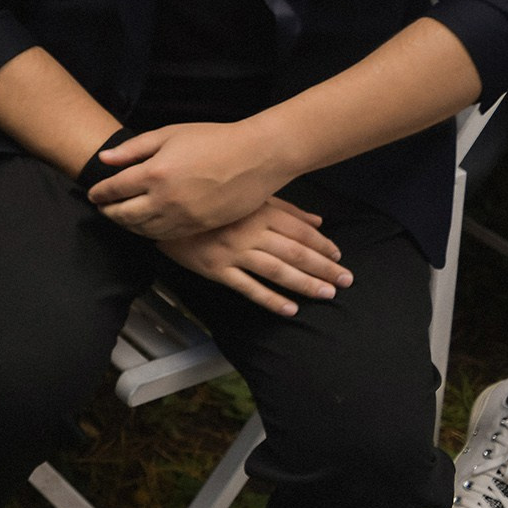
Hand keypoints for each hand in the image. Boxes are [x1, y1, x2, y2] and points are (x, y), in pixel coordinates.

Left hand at [86, 121, 292, 238]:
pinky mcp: (199, 227)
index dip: (99, 193)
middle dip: (108, 212)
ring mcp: (183, 217)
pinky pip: (165, 236)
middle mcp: (165, 200)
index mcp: (154, 173)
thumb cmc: (213, 139)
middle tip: (102, 208)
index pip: (114, 190)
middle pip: (124, 215)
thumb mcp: (169, 134)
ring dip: (126, 225)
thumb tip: (104, 160)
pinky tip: (145, 226)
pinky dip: (149, 233)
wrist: (256, 158)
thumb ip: (133, 149)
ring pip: (143, 230)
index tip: (92, 194)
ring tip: (120, 218)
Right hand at [159, 198, 351, 317]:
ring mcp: (232, 252)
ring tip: (326, 294)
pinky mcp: (216, 269)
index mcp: (257, 211)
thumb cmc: (208, 201)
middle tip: (345, 281)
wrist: (162, 209)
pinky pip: (248, 287)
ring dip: (304, 284)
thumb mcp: (247, 198)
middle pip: (294, 252)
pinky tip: (289, 309)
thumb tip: (317, 220)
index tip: (338, 256)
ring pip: (276, 271)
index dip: (321, 244)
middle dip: (323, 267)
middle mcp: (248, 232)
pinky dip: (271, 299)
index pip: (298, 230)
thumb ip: (283, 209)